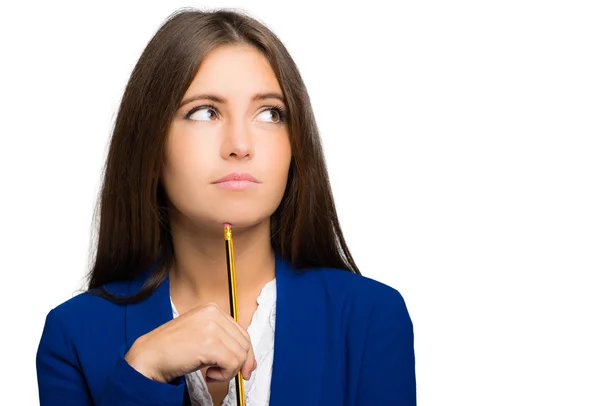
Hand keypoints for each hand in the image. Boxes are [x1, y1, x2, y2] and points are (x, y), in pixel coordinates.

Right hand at [124, 302, 255, 383]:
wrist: (149, 357)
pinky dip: (224, 375)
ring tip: (211, 372)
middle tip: (225, 374)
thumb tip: (250, 362)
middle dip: (239, 363)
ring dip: (228, 370)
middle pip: (244, 342)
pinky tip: (208, 374)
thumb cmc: (172, 349)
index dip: (245, 352)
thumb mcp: (201, 336)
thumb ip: (224, 342)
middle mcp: (213, 314)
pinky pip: (232, 363)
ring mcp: (211, 327)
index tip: (243, 367)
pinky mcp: (210, 344)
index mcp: (211, 309)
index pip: (241, 331)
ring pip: (240, 354)